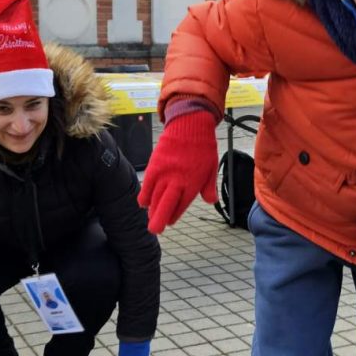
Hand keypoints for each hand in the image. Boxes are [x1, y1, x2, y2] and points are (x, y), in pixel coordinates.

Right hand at [138, 110, 218, 233]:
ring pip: (155, 197)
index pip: (182, 204)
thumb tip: (211, 201)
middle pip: (166, 204)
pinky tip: (143, 203)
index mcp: (193, 182)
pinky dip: (144, 195)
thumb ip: (209, 186)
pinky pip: (147, 185)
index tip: (170, 222)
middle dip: (159, 219)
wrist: (190, 125)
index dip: (175, 215)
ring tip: (150, 217)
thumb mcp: (212, 167)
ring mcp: (165, 173)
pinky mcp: (155, 165)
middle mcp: (178, 180)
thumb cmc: (203, 147)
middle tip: (155, 230)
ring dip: (152, 209)